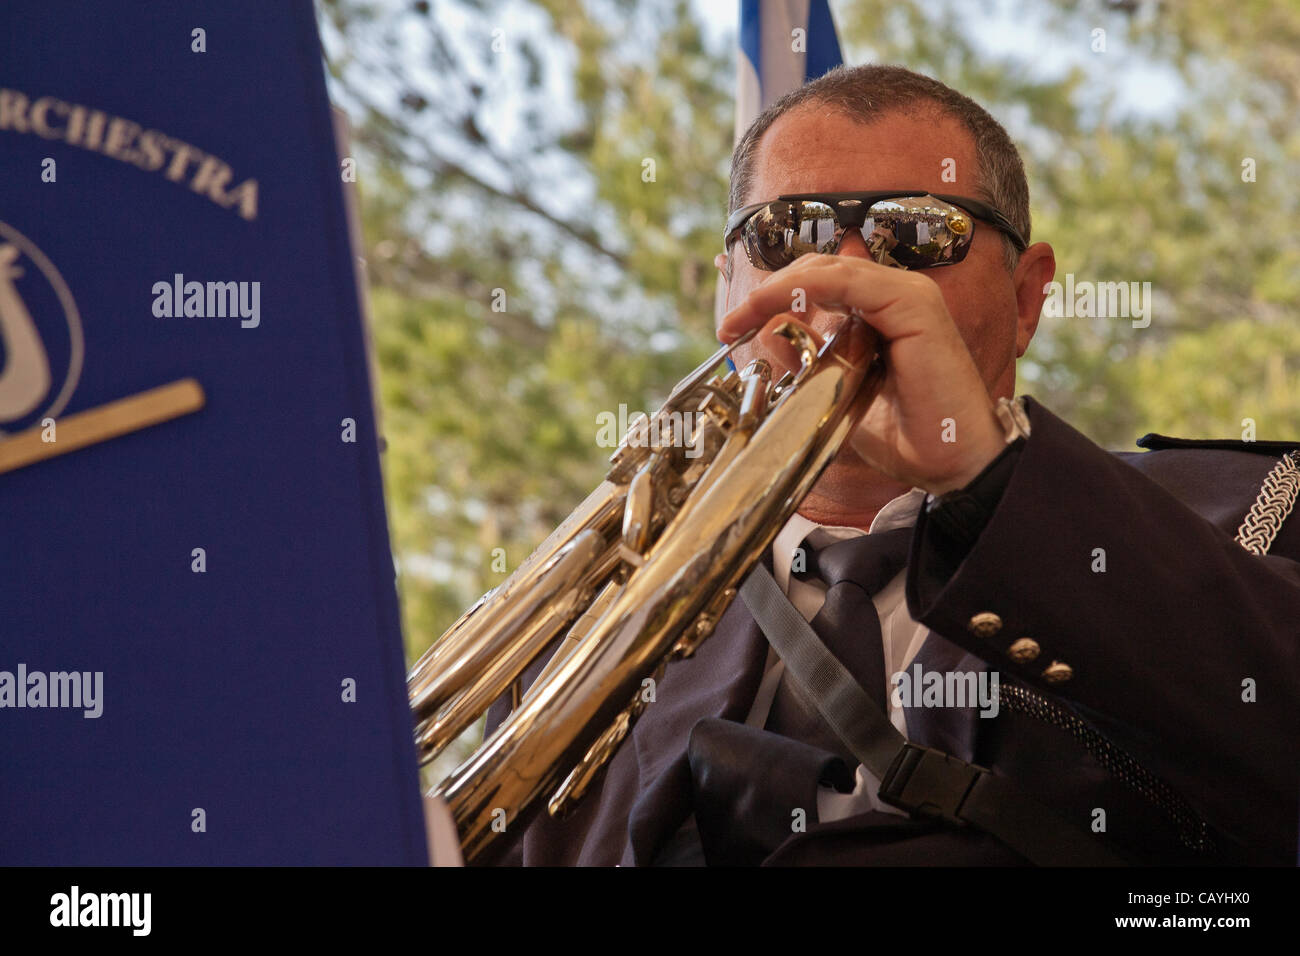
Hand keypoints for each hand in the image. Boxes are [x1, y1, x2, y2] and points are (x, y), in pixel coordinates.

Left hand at [718, 254, 1004, 494]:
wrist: (959, 465)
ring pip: (828, 270)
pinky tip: (772, 306)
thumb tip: (769, 340)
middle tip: (729, 324)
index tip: (732, 325)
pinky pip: (848, 282)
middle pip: (818, 271)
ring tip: (741, 318)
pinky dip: (804, 288)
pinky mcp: (915, 306)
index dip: (772, 295)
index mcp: (884, 313)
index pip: (819, 284)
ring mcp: (910, 296)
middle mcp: (898, 296)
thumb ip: (811, 365)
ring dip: (776, 288)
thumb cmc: (912, 438)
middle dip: (767, 291)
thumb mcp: (842, 397)